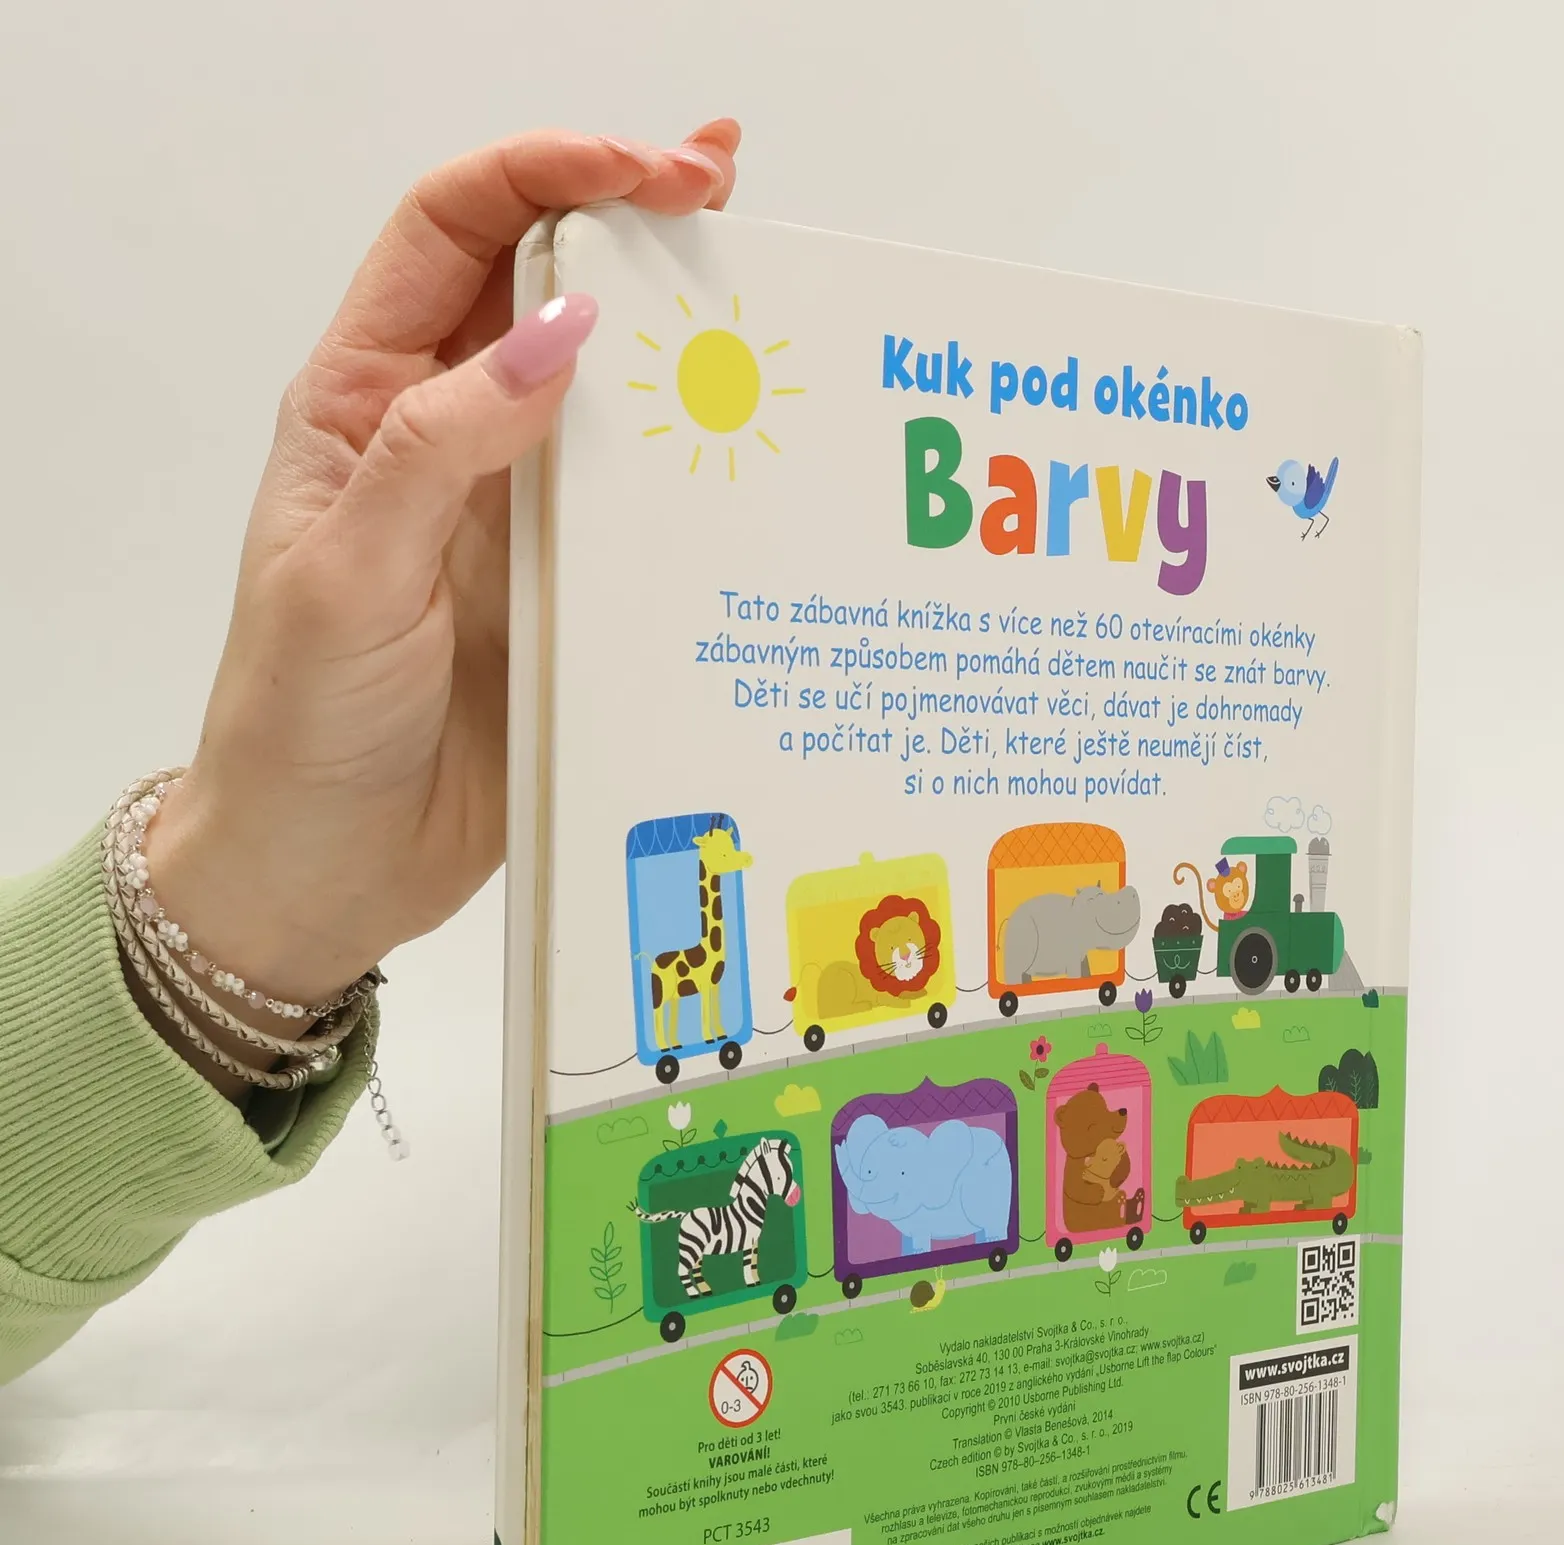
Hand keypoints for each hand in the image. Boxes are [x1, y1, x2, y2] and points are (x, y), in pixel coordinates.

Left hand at [140, 123, 738, 1087]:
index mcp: (366, 401)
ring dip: (683, 332)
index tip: (650, 168)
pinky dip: (703, 464)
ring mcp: (521, 511)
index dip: (547, 170)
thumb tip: (559, 332)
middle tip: (732, 186)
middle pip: (545, 283)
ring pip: (612, 388)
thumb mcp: (349, 576)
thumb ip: (441, 447)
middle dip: (635, 217)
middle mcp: (451, 435)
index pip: (453, 230)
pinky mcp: (575, 588)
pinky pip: (646, 504)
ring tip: (774, 291)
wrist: (329, 871)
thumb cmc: (302, 725)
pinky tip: (764, 446)